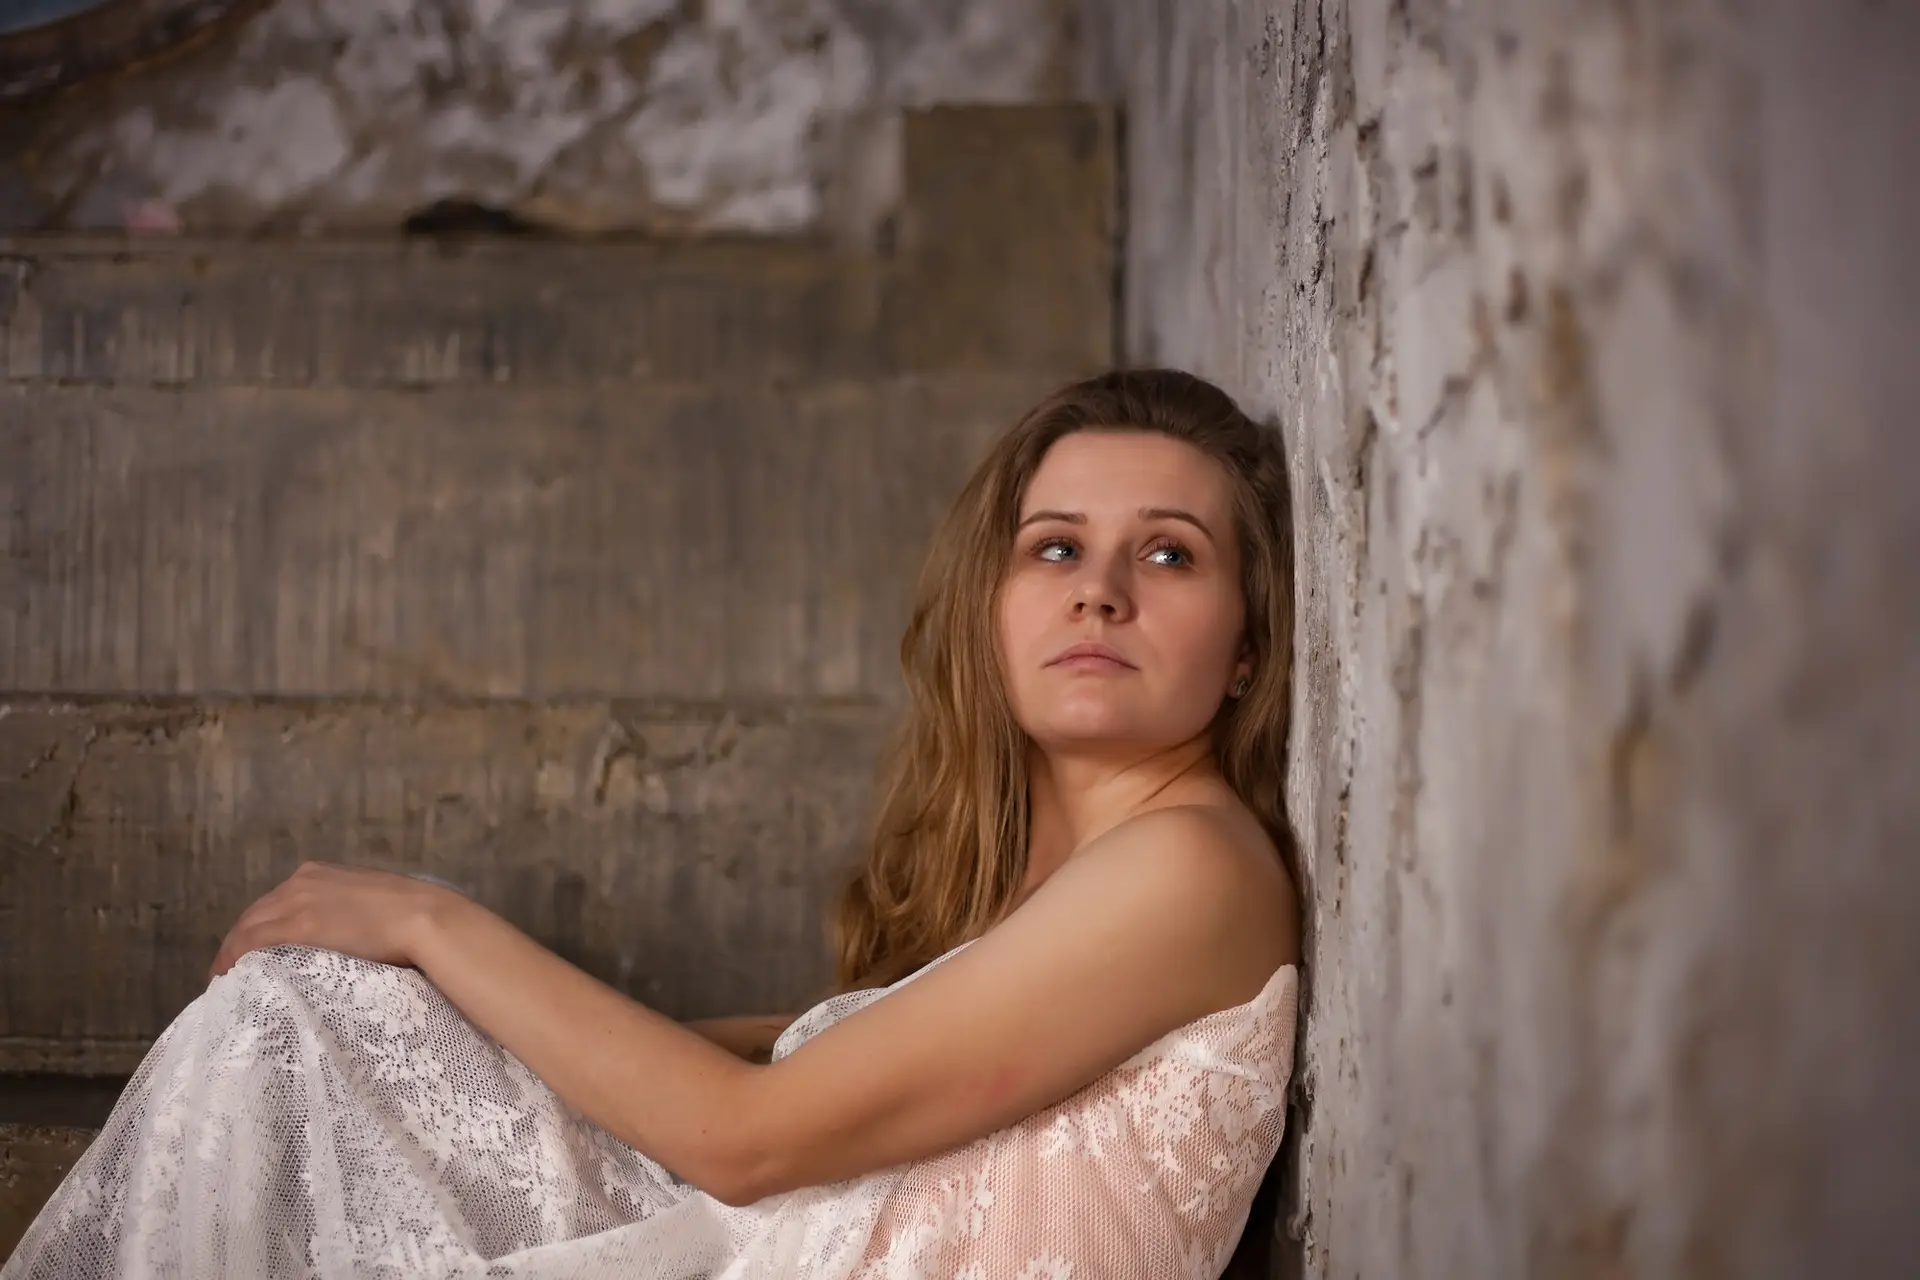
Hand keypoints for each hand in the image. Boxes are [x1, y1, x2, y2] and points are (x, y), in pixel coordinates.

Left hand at [210, 861, 459, 977]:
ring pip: (247, 928)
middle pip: (254, 914)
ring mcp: (298, 902)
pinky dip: (234, 959)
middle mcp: (301, 881)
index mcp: (318, 873)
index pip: (273, 902)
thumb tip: (344, 937)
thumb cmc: (411, 917)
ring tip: (226, 979)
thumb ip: (348, 913)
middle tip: (231, 970)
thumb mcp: (369, 904)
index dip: (258, 928)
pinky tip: (229, 976)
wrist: (424, 918)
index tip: (251, 951)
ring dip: (232, 953)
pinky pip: (251, 942)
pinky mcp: (299, 925)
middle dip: (239, 941)